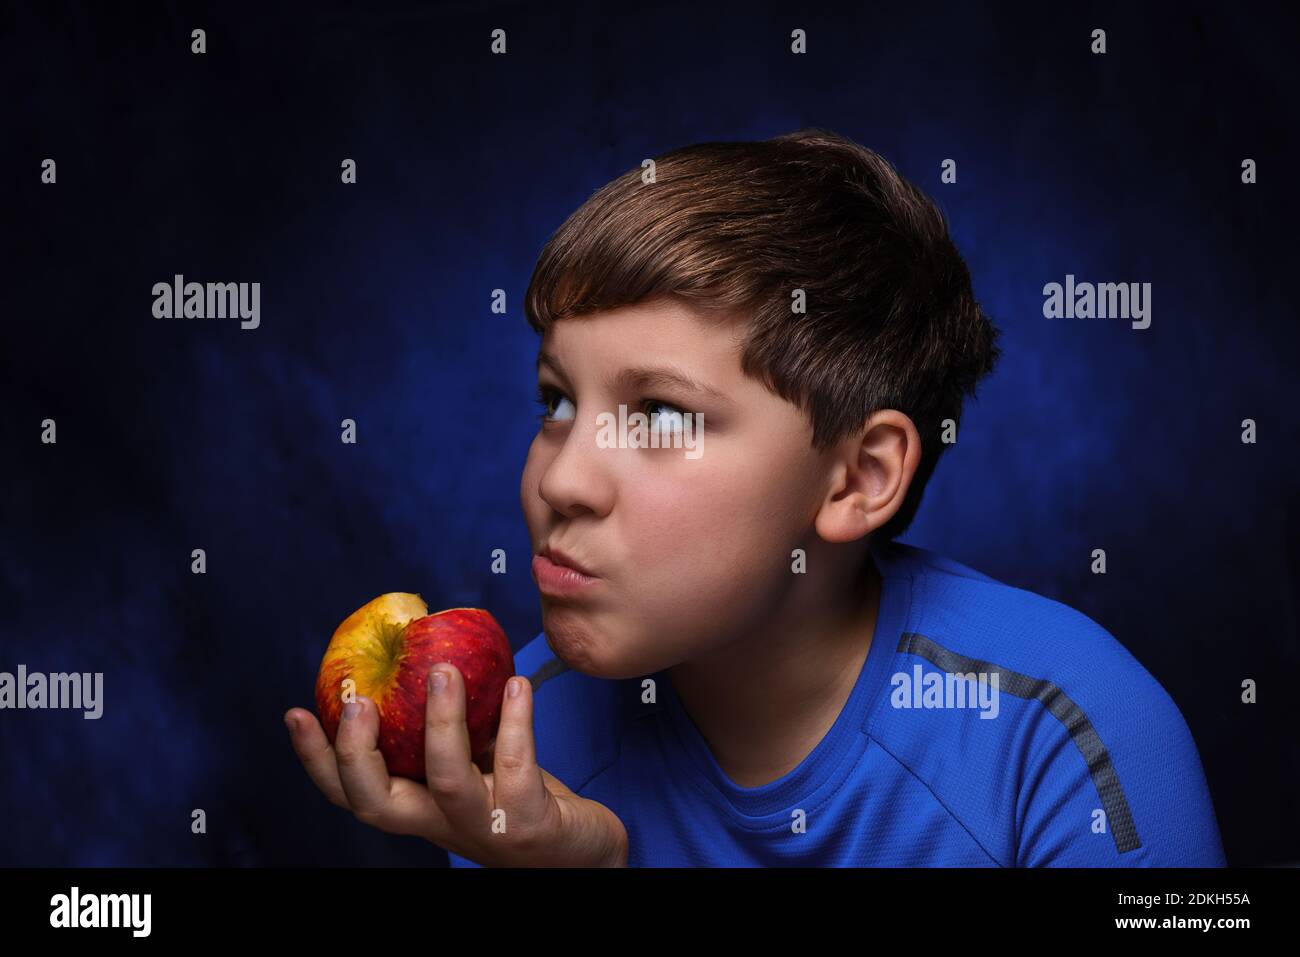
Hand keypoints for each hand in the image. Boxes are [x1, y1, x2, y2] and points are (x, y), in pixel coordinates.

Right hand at [284, 664, 627, 866]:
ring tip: (444, 670)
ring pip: (446, 780)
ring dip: (441, 723)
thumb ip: (452, 727)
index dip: (318, 759)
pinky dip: (516, 723)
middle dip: (357, 752)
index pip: (352, 793)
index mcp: (419, 807)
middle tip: (357, 699)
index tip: (297, 712)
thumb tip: (429, 655)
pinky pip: (517, 769)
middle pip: (376, 803)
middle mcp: (440, 823)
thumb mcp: (476, 763)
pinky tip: (518, 685)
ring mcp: (484, 827)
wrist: (580, 854)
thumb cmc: (521, 800)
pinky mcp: (528, 823)